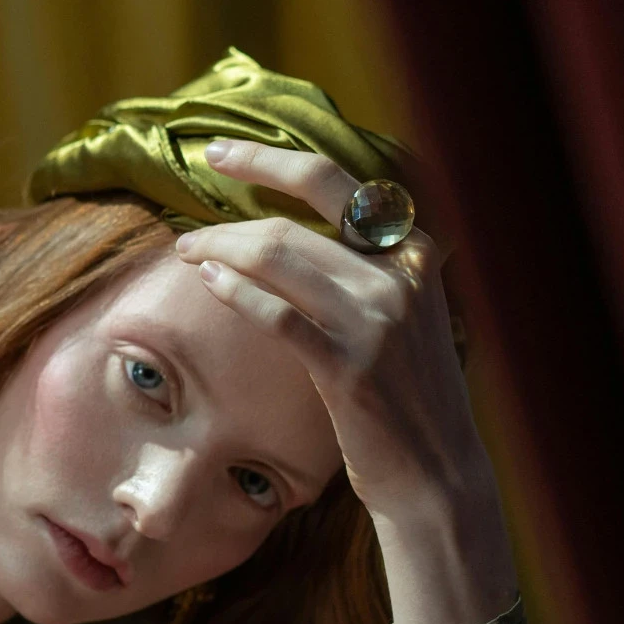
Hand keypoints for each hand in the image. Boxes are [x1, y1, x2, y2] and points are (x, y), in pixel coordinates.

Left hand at [174, 138, 516, 623]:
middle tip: (190, 209)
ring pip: (279, 256)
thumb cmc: (405, 393)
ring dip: (220, 248)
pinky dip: (235, 292)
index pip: (338, 179)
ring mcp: (377, 319)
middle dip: (235, 201)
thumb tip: (294, 231)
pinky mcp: (349, 367)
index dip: (272, 159)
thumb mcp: (401, 313)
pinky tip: (208, 282)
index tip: (223, 153)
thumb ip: (364, 268)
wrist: (435, 470)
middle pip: (298, 212)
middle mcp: (399, 273)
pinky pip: (277, 315)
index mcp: (413, 250)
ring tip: (188, 252)